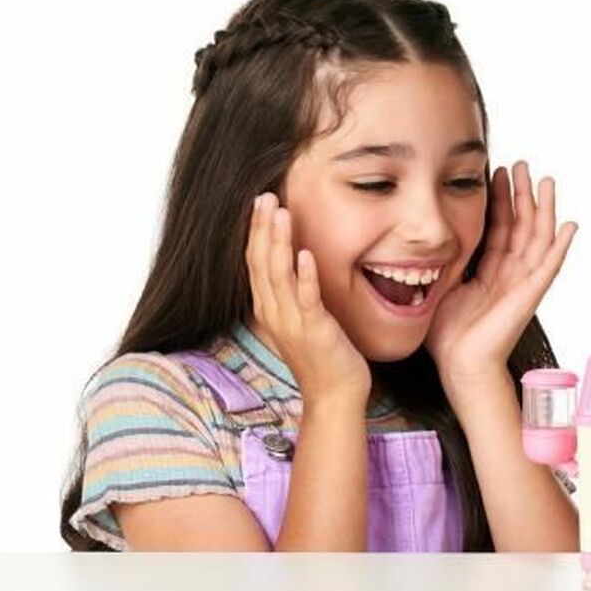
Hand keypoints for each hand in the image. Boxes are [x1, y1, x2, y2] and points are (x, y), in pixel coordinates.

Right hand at [245, 193, 371, 408]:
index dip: (256, 231)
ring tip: (281, 213)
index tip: (260, 202)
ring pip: (279, 275)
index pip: (255, 262)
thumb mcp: (300, 319)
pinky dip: (304, 276)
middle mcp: (274, 313)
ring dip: (279, 242)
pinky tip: (305, 253)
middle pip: (261, 263)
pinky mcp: (314, 331)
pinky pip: (306, 299)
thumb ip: (292, 293)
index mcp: (269, 308)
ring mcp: (292, 322)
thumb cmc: (322, 355)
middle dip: (262, 228)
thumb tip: (295, 263)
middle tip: (265, 196)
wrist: (334, 394)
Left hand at [425, 161, 577, 385]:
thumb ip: (446, 263)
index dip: (501, 201)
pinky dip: (560, 246)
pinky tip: (570, 226)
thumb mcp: (443, 287)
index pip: (500, 229)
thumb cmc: (448, 337)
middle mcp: (511, 276)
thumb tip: (426, 241)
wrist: (458, 366)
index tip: (498, 172)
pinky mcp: (529, 297)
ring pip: (538, 240)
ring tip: (546, 181)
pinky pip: (548, 267)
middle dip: (522, 195)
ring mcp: (523, 285)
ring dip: (543, 210)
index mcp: (491, 273)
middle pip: (522, 227)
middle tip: (522, 165)